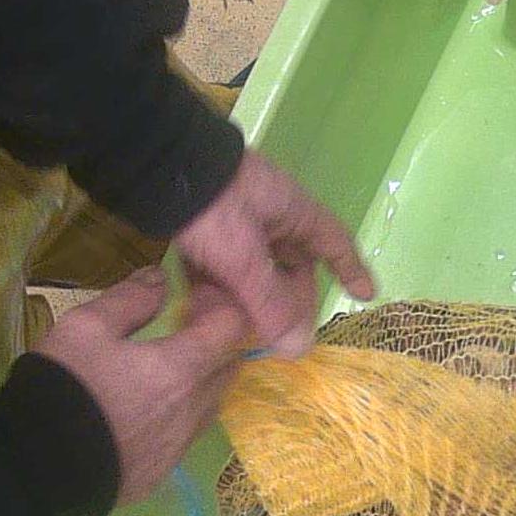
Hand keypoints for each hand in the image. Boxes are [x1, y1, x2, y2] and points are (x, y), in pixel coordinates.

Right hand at [37, 267, 248, 503]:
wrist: (39, 470)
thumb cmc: (65, 390)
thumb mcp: (85, 328)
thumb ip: (130, 299)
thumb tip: (161, 277)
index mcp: (183, 367)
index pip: (233, 327)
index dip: (222, 304)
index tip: (196, 296)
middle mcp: (195, 406)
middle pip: (228, 365)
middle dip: (216, 341)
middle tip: (182, 327)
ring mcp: (182, 442)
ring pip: (212, 402)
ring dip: (201, 379)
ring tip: (164, 368)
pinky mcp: (165, 469)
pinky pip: (188, 432)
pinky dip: (181, 412)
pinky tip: (148, 408)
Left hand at [174, 150, 375, 357]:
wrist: (150, 165)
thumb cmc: (211, 206)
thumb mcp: (244, 258)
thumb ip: (271, 305)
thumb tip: (299, 350)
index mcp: (293, 211)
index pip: (335, 242)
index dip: (352, 269)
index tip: (365, 294)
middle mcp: (271, 214)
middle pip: (292, 266)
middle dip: (285, 301)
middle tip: (279, 334)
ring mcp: (237, 220)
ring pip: (254, 270)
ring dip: (244, 300)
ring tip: (229, 328)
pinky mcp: (205, 226)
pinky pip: (221, 265)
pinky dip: (215, 287)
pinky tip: (200, 309)